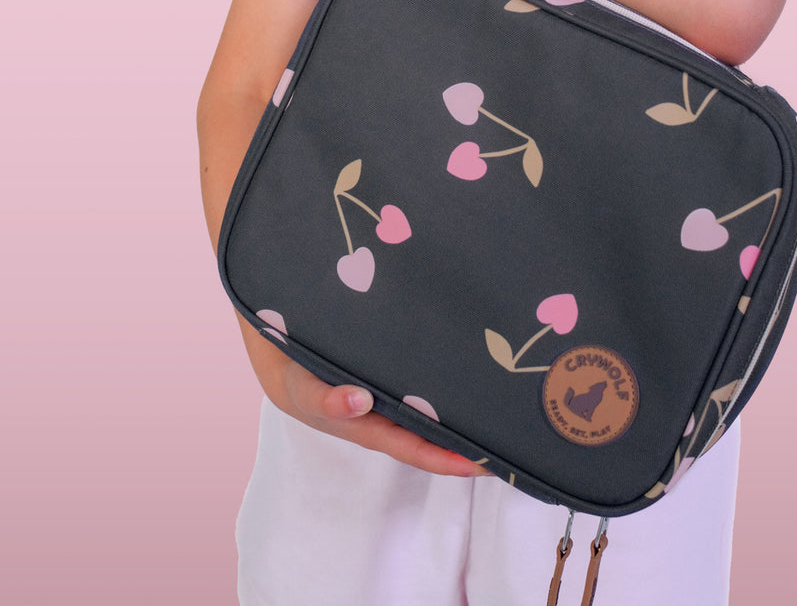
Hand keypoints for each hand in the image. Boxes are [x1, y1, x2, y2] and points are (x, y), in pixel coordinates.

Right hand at [239, 313, 488, 477]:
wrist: (277, 336)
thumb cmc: (292, 373)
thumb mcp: (299, 387)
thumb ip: (324, 398)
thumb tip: (358, 402)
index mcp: (370, 423)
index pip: (417, 447)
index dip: (450, 458)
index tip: (488, 463)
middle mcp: (388, 409)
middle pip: (434, 429)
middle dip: (471, 436)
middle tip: (516, 436)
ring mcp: (394, 386)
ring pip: (434, 402)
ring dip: (465, 404)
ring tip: (508, 401)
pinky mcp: (396, 361)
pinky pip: (427, 372)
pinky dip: (449, 373)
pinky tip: (476, 361)